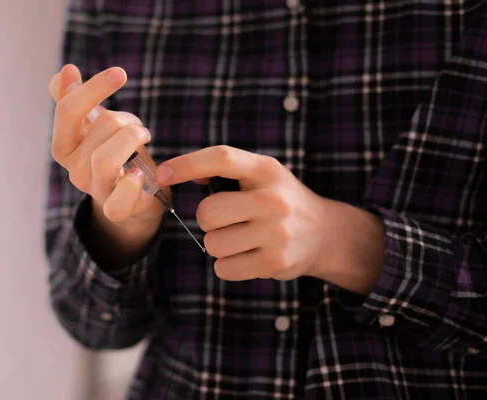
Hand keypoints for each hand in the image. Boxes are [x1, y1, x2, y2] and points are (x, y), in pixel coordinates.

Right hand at [49, 64, 166, 251]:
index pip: (68, 111)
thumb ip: (76, 100)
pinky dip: (131, 185)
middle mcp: (73, 169)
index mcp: (64, 146)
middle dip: (126, 118)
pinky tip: (139, 174)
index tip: (119, 74)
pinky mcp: (116, 209)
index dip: (93, 88)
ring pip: (106, 157)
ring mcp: (94, 190)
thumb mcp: (96, 124)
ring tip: (143, 138)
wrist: (137, 196)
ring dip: (134, 139)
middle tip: (137, 126)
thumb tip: (66, 71)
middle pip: (100, 126)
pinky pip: (118, 200)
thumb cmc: (117, 153)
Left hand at [155, 145, 329, 280]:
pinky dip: (228, 265)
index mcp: (266, 170)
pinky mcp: (276, 263)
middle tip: (225, 221)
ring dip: (218, 244)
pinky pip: (224, 268)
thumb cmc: (278, 200)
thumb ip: (224, 171)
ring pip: (213, 244)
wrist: (324, 233)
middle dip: (207, 220)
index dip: (187, 164)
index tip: (162, 174)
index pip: (222, 158)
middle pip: (207, 212)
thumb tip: (172, 172)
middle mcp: (273, 199)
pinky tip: (248, 256)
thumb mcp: (260, 175)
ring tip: (241, 239)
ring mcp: (276, 233)